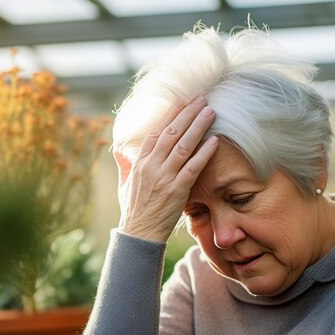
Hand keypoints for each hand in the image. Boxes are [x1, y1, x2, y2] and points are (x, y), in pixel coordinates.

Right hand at [114, 96, 217, 241]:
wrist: (139, 234)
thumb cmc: (134, 210)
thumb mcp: (124, 184)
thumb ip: (125, 164)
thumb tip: (119, 149)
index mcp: (139, 163)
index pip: (155, 132)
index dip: (169, 115)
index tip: (182, 103)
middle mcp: (151, 166)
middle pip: (171, 133)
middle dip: (187, 114)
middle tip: (202, 100)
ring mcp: (164, 177)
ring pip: (183, 146)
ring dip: (198, 126)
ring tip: (211, 112)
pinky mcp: (176, 190)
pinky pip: (192, 167)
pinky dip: (204, 153)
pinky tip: (214, 141)